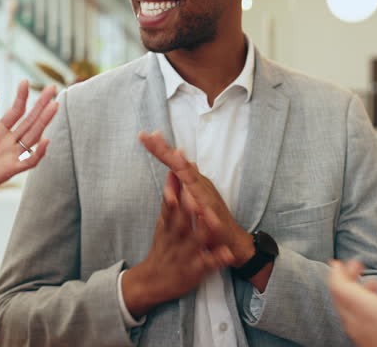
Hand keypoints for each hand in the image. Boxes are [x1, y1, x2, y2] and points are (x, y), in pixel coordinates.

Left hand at [0, 82, 57, 229]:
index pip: (16, 111)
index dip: (22, 97)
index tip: (25, 81)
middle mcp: (9, 142)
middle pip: (30, 120)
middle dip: (42, 104)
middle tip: (54, 88)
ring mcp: (11, 156)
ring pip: (33, 136)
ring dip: (44, 122)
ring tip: (54, 106)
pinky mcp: (9, 170)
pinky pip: (28, 162)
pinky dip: (38, 152)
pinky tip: (46, 140)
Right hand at [122, 172, 233, 317]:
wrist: (152, 282)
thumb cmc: (163, 248)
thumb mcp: (162, 224)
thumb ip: (169, 200)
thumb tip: (171, 173)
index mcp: (168, 227)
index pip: (169, 206)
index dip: (172, 191)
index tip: (175, 174)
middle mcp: (176, 239)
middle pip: (180, 222)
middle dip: (186, 207)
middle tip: (193, 194)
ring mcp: (186, 255)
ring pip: (194, 241)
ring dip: (202, 230)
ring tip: (211, 218)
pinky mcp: (196, 271)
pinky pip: (208, 265)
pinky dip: (217, 259)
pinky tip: (227, 254)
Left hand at [138, 131, 254, 265]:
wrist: (231, 241)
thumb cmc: (212, 220)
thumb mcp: (197, 198)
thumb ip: (188, 181)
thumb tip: (186, 162)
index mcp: (192, 182)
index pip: (173, 163)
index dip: (160, 149)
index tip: (144, 136)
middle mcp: (199, 184)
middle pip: (179, 164)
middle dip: (165, 150)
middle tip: (151, 135)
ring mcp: (206, 194)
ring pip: (190, 176)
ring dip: (181, 163)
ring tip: (172, 150)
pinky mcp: (212, 208)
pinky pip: (201, 197)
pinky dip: (195, 187)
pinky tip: (189, 175)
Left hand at [329, 241, 376, 346]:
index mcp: (366, 311)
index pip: (338, 286)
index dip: (338, 271)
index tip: (341, 261)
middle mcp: (359, 326)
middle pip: (341, 298)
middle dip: (346, 279)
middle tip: (355, 267)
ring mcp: (363, 339)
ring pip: (349, 312)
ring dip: (356, 294)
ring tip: (372, 284)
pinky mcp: (371, 346)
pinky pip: (358, 324)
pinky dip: (363, 310)